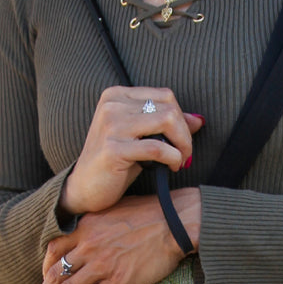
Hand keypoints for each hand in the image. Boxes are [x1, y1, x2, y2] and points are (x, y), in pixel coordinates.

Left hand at [30, 190, 199, 283]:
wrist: (173, 220)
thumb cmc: (147, 212)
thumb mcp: (111, 210)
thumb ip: (93, 224)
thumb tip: (83, 235)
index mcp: (84, 226)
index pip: (53, 250)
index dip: (44, 269)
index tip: (42, 282)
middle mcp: (88, 245)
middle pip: (55, 275)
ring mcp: (102, 264)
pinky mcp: (118, 280)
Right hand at [58, 86, 202, 216]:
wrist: (83, 188)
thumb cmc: (115, 161)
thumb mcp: (140, 137)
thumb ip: (165, 125)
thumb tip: (199, 119)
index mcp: (115, 95)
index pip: (164, 95)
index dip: (181, 117)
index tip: (182, 139)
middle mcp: (111, 105)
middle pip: (168, 107)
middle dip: (185, 133)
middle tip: (185, 153)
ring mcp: (111, 126)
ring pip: (166, 121)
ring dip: (182, 144)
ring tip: (180, 159)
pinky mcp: (113, 149)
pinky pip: (157, 147)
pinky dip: (173, 157)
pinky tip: (172, 167)